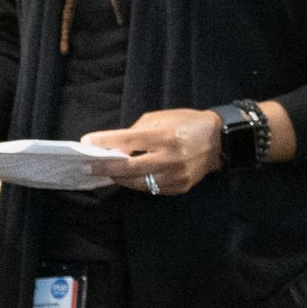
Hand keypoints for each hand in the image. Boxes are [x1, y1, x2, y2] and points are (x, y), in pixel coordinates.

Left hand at [84, 108, 221, 195]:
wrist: (221, 141)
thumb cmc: (187, 124)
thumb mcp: (162, 119)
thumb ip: (137, 132)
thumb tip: (114, 146)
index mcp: (165, 137)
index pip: (129, 141)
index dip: (105, 143)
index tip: (86, 143)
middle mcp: (170, 158)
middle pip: (129, 167)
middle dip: (104, 167)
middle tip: (85, 167)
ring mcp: (176, 176)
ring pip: (138, 183)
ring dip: (119, 177)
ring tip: (107, 172)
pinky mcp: (180, 187)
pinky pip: (151, 188)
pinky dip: (137, 183)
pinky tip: (129, 177)